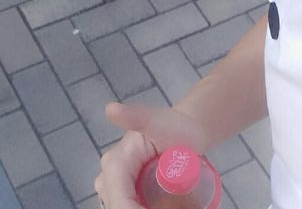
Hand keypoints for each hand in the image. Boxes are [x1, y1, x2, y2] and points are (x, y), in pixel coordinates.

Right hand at [95, 102, 209, 208]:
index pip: (120, 201)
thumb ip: (136, 116)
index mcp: (114, 163)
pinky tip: (164, 204)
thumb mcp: (159, 121)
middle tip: (173, 203)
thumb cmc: (175, 125)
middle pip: (119, 208)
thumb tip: (110, 109)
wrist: (187, 132)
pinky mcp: (126, 196)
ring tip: (171, 201)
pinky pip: (130, 208)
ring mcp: (115, 190)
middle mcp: (108, 179)